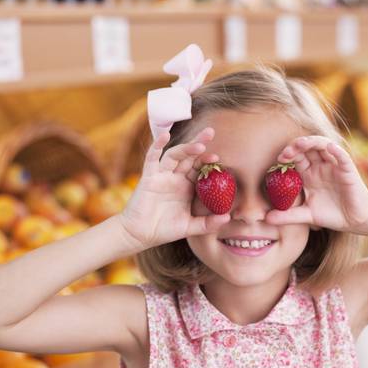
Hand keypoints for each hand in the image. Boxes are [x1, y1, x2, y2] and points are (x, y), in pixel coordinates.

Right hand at [118, 128, 229, 251]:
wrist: (140, 235)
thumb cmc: (164, 230)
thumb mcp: (190, 227)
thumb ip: (208, 223)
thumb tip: (228, 217)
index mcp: (186, 186)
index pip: (199, 167)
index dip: (207, 161)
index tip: (218, 159)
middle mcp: (175, 177)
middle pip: (189, 155)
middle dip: (199, 143)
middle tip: (211, 131)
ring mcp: (161, 175)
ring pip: (174, 155)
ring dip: (186, 148)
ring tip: (199, 145)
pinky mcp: (148, 177)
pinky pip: (152, 158)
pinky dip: (157, 145)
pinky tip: (165, 136)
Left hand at [265, 136, 367, 233]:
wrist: (354, 221)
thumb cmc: (331, 214)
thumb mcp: (306, 216)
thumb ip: (287, 216)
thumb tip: (266, 219)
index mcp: (309, 174)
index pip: (296, 157)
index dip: (287, 154)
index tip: (279, 160)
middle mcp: (320, 166)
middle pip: (308, 148)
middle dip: (296, 146)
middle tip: (286, 153)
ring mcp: (334, 166)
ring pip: (324, 146)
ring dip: (312, 142)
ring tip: (301, 144)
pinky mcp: (348, 170)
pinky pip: (343, 157)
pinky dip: (337, 151)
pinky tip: (330, 147)